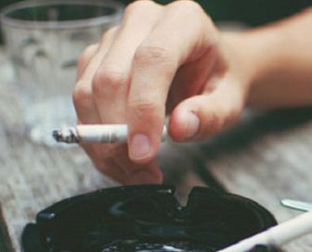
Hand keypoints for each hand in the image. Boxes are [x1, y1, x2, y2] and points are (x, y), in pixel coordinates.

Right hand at [73, 0, 247, 183]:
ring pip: (88, 92)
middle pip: (112, 78)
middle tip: (141, 171)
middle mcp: (142, 21)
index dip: (143, 109)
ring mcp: (113, 38)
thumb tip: (180, 128)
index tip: (145, 151)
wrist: (208, 67)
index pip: (153, 59)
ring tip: (134, 170)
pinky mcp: (95, 58)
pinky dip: (96, 138)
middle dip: (119, 134)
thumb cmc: (218, 79)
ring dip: (103, 142)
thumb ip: (211, 114)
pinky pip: (81, 101)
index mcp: (183, 21)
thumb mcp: (230, 99)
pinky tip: (120, 157)